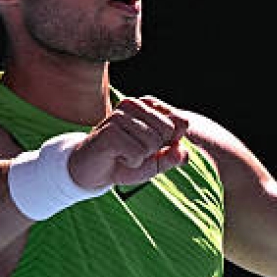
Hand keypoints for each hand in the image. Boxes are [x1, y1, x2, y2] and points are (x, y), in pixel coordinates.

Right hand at [67, 96, 189, 188]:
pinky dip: (131, 162)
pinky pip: (138, 153)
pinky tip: (116, 157)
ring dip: (141, 157)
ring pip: (153, 143)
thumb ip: (173, 157)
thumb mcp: (155, 162)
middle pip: (168, 132)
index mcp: (147, 105)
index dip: (171, 142)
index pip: (180, 121)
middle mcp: (133, 104)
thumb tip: (185, 152)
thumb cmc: (124, 162)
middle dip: (155, 150)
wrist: (91, 172)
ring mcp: (120, 115)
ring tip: (124, 153)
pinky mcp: (110, 130)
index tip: (152, 146)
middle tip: (135, 151)